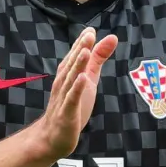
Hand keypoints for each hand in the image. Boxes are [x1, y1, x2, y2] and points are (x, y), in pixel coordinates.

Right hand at [36, 27, 117, 159]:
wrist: (53, 137)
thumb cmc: (72, 106)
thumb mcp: (89, 79)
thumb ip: (98, 58)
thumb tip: (111, 38)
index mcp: (69, 74)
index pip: (75, 55)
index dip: (83, 43)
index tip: (91, 29)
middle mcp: (64, 83)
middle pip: (72, 64)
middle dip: (80, 49)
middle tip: (89, 34)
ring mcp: (64, 98)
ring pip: (71, 79)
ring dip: (78, 65)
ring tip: (86, 51)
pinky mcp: (67, 113)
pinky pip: (71, 100)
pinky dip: (76, 89)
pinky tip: (83, 79)